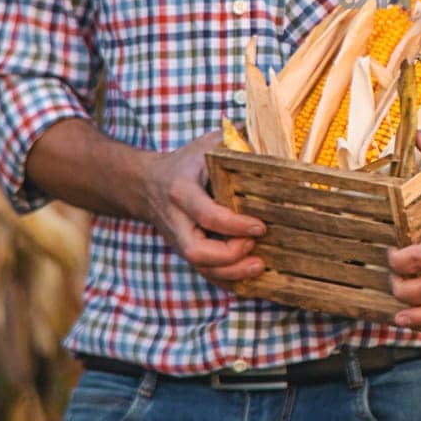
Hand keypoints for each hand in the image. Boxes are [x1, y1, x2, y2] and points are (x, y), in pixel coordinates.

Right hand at [137, 132, 266, 288]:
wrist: (147, 183)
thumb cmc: (188, 161)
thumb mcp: (209, 143)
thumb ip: (237, 140)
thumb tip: (273, 141)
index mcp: (181, 190)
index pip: (206, 214)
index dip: (234, 225)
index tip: (260, 226)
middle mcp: (176, 220)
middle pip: (196, 251)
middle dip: (229, 256)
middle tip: (256, 247)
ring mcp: (178, 240)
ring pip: (200, 268)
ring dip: (231, 273)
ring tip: (259, 265)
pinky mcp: (185, 251)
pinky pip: (205, 273)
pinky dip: (227, 280)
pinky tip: (251, 278)